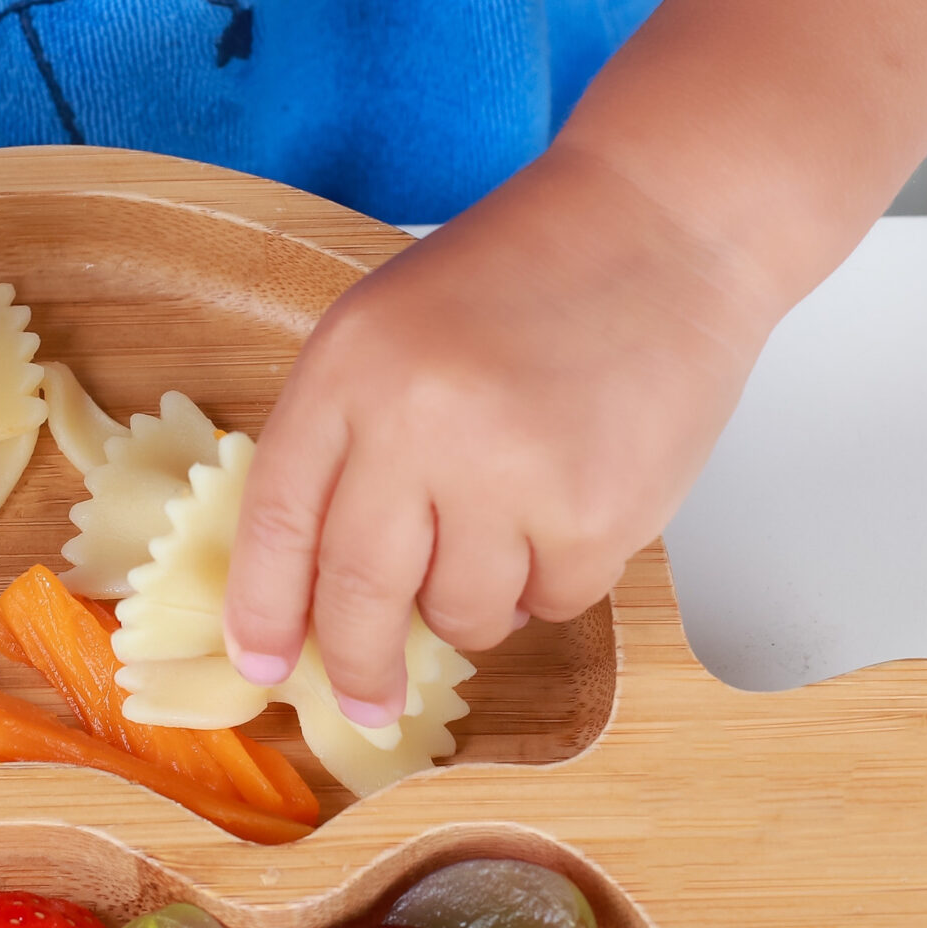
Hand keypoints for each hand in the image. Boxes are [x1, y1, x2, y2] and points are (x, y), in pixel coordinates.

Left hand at [222, 146, 776, 724]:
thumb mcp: (387, 332)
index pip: (278, 525)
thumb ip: (343, 442)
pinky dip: (554, 580)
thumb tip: (311, 590)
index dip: (263, 611)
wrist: (664, 227)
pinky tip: (569, 505)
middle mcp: (418, 423)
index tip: (261, 667)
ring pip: (462, 615)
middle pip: (359, 593)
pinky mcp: (596, 513)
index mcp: (348, 370)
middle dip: (357, 663)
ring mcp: (509, 473)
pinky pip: (550, 602)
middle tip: (366, 701)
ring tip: (505, 529)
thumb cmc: (522, 280)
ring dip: (473, 604)